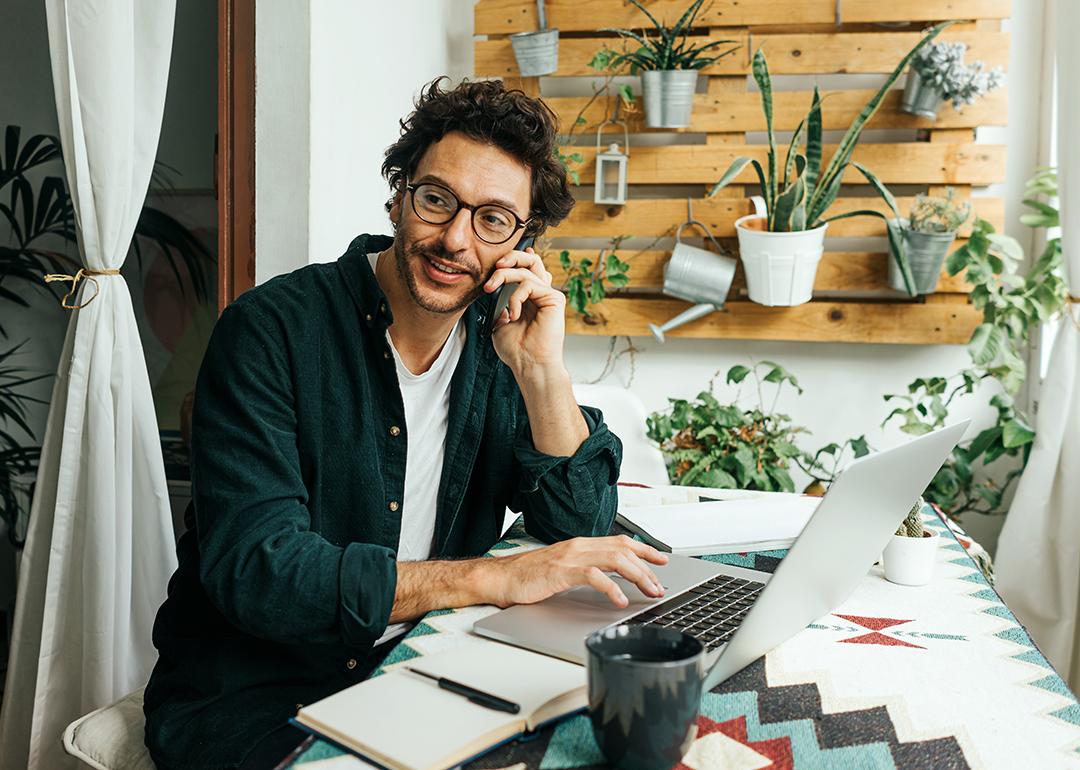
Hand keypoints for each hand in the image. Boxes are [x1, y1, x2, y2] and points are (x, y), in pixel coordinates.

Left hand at [485, 247, 566, 372]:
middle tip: (495, 265)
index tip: (492, 268)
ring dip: (503, 275)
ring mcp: (548, 295)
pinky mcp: (554, 299)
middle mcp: (540, 293)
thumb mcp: (499, 320)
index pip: (523, 268)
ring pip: (527, 268)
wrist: (528, 365)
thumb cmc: (515, 349)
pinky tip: (512, 314)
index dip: (510, 261)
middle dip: (510, 257)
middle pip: (530, 260)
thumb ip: (499, 301)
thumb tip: (494, 285)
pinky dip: (515, 297)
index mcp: (529, 297)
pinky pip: (529, 285)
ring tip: (491, 290)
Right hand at [485, 535, 669, 608]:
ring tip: (649, 591)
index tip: (662, 558)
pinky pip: (593, 576)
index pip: (620, 542)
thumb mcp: (563, 570)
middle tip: (659, 585)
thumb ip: (585, 570)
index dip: (644, 549)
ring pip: (614, 559)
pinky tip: (619, 600)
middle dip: (647, 567)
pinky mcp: (561, 571)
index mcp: (580, 545)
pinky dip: (611, 588)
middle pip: (623, 550)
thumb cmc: (528, 577)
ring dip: (637, 576)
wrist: (501, 578)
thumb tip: (609, 581)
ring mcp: (570, 557)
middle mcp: (578, 547)